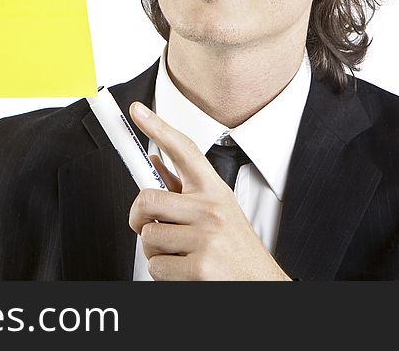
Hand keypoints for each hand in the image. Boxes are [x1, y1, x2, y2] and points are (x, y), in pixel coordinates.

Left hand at [128, 101, 290, 280]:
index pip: (184, 150)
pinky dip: (163, 274)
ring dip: (156, 252)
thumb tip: (155, 162)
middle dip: (138, 219)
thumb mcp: (218, 212)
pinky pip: (156, 267)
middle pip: (147, 200)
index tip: (137, 111)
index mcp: (215, 192)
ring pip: (148, 237)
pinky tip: (185, 273)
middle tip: (148, 227)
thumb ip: (184, 189)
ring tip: (181, 255)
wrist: (261, 285)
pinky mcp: (199, 268)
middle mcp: (211, 211)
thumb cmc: (237, 251)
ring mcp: (206, 239)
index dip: (158, 127)